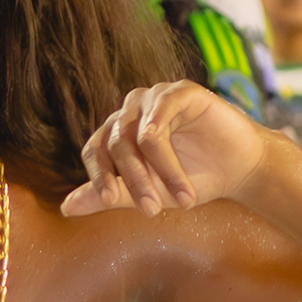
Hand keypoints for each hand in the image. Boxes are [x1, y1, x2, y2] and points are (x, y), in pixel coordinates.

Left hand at [62, 83, 268, 216]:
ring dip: (158, 171)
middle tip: (152, 210)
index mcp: (117, 133)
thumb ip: (108, 197)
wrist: (237, 170)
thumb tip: (65, 208)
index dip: (98, 176)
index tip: (110, 201)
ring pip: (138, 134)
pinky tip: (179, 174)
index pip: (94, 150)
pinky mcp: (180, 91)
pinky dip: (167, 151)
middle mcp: (131, 110)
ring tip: (180, 200)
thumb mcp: (146, 194)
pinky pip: (160, 116)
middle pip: (115, 144)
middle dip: (134, 181)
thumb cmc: (191, 181)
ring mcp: (155, 97)